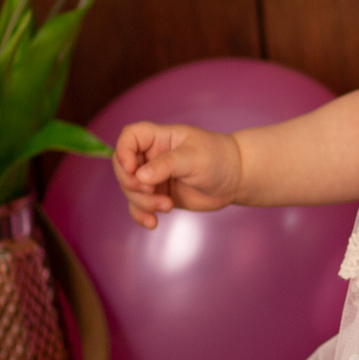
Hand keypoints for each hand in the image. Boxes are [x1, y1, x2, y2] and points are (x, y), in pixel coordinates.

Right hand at [113, 122, 241, 228]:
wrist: (235, 179)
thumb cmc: (218, 158)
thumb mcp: (195, 158)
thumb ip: (167, 165)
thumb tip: (140, 176)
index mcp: (159, 138)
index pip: (130, 136)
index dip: (123, 151)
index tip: (132, 168)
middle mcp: (152, 156)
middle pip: (124, 168)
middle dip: (132, 184)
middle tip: (152, 191)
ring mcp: (154, 177)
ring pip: (131, 190)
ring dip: (142, 202)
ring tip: (167, 206)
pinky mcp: (159, 195)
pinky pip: (140, 206)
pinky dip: (142, 215)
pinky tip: (153, 223)